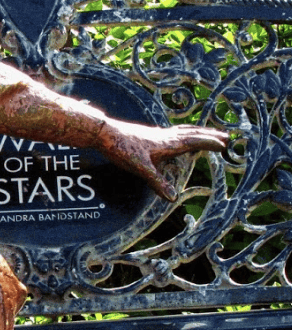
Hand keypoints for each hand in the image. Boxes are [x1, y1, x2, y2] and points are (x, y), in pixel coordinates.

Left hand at [100, 119, 228, 201]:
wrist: (103, 133)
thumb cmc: (121, 148)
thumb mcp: (141, 168)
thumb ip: (158, 183)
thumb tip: (173, 199)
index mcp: (167, 143)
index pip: (194, 141)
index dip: (209, 143)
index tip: (225, 145)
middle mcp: (164, 136)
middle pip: (192, 133)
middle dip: (209, 136)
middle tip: (226, 137)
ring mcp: (156, 135)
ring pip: (183, 130)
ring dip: (198, 132)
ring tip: (208, 132)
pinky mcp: (148, 135)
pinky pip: (172, 132)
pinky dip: (182, 132)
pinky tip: (177, 137)